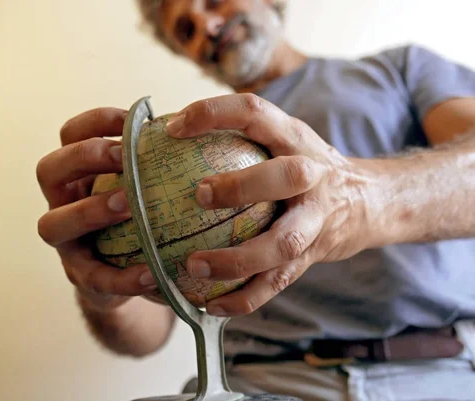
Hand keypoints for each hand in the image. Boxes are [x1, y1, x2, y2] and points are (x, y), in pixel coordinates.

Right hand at [36, 108, 156, 311]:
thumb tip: (198, 131)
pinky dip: (124, 276)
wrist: (127, 276)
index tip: (132, 119)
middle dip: (83, 157)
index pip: (70, 135)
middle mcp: (60, 203)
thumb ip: (158, 164)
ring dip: (90, 210)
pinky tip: (154, 271)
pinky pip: (97, 278)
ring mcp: (65, 242)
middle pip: (48, 171)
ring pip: (53, 224)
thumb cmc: (139, 218)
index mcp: (76, 173)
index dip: (95, 122)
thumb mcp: (144, 187)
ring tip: (129, 205)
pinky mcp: (82, 277)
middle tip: (124, 157)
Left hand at [165, 94, 373, 316]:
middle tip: (198, 195)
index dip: (215, 113)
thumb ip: (242, 138)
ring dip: (238, 258)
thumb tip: (166, 135)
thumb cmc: (306, 168)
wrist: (369, 202)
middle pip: (286, 177)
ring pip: (283, 243)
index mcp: (294, 138)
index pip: (254, 112)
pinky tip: (211, 306)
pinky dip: (245, 298)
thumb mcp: (284, 141)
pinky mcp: (313, 255)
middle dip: (242, 186)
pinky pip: (278, 282)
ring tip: (194, 266)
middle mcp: (311, 175)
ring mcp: (316, 219)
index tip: (173, 128)